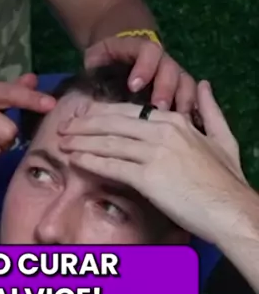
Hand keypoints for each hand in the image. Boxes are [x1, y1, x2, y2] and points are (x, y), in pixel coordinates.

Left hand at [59, 80, 248, 242]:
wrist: (231, 209)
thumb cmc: (227, 180)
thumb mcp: (223, 138)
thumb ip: (210, 109)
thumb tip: (203, 84)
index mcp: (174, 121)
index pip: (129, 111)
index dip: (103, 113)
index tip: (85, 115)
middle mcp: (161, 131)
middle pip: (112, 122)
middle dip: (84, 124)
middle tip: (64, 126)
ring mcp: (154, 153)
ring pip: (108, 142)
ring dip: (81, 141)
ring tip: (62, 142)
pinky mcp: (148, 177)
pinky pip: (112, 165)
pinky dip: (90, 161)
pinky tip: (75, 160)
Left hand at [84, 35, 196, 112]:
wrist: (118, 53)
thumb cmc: (106, 60)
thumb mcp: (99, 59)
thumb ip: (96, 71)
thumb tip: (89, 94)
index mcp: (141, 49)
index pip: (149, 52)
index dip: (144, 67)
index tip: (133, 86)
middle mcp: (162, 61)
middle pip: (171, 70)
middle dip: (165, 89)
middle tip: (158, 108)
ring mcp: (174, 75)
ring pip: (187, 84)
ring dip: (183, 102)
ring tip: (179, 122)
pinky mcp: (180, 91)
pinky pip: (193, 99)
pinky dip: (192, 112)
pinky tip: (188, 129)